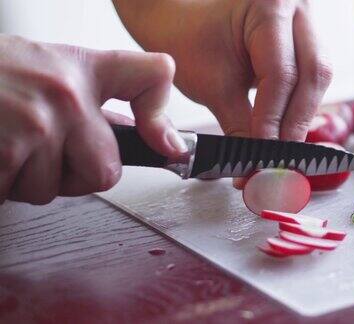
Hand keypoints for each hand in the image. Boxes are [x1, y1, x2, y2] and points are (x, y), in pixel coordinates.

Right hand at [0, 34, 183, 204]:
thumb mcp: (48, 68)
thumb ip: (94, 98)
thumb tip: (153, 139)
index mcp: (80, 70)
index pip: (151, 77)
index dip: (164, 118)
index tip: (173, 150)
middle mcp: (65, 95)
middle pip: (105, 172)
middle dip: (72, 173)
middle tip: (38, 145)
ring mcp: (34, 125)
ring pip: (54, 190)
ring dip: (28, 179)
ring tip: (5, 143)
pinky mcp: (4, 153)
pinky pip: (18, 195)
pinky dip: (2, 186)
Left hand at [114, 0, 332, 140]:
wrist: (181, 23)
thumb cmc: (189, 40)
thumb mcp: (212, 86)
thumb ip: (240, 126)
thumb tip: (258, 166)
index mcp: (269, 4)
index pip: (280, 71)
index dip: (273, 117)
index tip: (264, 152)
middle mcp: (296, 9)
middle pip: (314, 72)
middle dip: (296, 121)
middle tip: (280, 157)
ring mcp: (305, 24)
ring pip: (318, 78)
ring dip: (301, 116)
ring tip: (282, 150)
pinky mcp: (305, 43)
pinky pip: (312, 79)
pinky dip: (299, 107)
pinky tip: (287, 131)